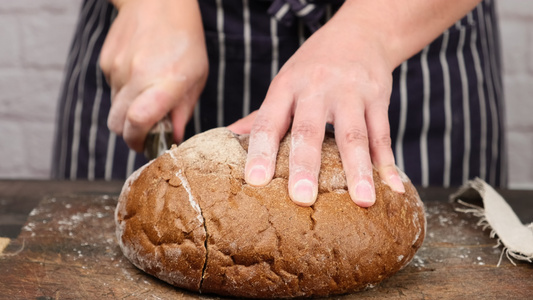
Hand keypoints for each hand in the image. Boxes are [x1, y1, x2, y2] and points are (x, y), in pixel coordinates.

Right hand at [100, 0, 207, 151]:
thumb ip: (183, 110)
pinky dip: (124, 91)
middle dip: (130, 134)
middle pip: (118, 124)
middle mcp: (137, 77)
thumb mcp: (197, 77)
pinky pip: (112, 89)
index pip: (138, 123)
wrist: (157, 2)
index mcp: (165, 83)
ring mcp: (117, 69)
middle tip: (146, 131)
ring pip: (115, 108)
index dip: (138, 141)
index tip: (146, 146)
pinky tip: (139, 74)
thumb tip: (174, 138)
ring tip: (147, 93)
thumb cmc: (185, 39)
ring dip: (128, 111)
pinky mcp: (106, 62)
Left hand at [244, 3, 405, 207]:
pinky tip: (392, 188)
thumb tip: (228, 138)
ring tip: (362, 201)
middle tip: (302, 198)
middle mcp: (317, 88)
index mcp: (286, 87)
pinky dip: (388, 162)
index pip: (269, 122)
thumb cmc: (313, 66)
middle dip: (306, 165)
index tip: (255, 181)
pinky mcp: (378, 97)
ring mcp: (351, 93)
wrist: (360, 33)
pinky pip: (383, 133)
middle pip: (310, 130)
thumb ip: (261, 115)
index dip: (260, 152)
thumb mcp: (285, 83)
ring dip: (359, 170)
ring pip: (354, 135)